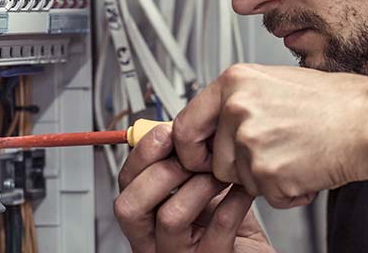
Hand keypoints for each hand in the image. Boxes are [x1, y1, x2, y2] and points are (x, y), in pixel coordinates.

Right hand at [114, 124, 274, 252]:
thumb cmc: (226, 223)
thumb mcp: (198, 187)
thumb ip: (183, 162)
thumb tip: (179, 125)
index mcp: (146, 219)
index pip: (125, 185)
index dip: (141, 155)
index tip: (166, 132)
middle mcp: (154, 242)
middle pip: (129, 206)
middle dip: (161, 171)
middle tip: (192, 158)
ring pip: (170, 217)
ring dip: (200, 185)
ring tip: (221, 174)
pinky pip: (218, 227)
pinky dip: (234, 201)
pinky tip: (242, 190)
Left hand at [173, 64, 367, 207]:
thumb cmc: (332, 103)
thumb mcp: (273, 83)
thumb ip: (235, 102)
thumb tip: (210, 124)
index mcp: (234, 82)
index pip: (184, 126)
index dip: (191, 149)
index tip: (200, 158)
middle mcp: (236, 109)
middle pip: (213, 161)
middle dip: (236, 168)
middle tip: (269, 156)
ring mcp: (250, 141)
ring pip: (239, 180)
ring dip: (264, 178)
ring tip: (295, 154)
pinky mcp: (268, 172)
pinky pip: (266, 196)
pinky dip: (286, 191)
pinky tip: (306, 167)